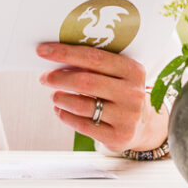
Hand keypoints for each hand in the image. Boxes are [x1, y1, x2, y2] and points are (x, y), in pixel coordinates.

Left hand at [36, 42, 167, 152]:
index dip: (65, 53)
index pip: (93, 58)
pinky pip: (83, 125)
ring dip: (61, 98)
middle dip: (58, 78)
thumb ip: (95, 66)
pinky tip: (60, 110)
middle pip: (85, 81)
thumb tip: (56, 56)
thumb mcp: (118, 75)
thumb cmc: (121, 93)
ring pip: (82, 105)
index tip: (42, 51)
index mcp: (132, 70)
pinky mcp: (118, 136)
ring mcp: (127, 116)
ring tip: (54, 95)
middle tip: (44, 77)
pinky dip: (66, 116)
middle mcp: (132, 93)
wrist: (144, 125)